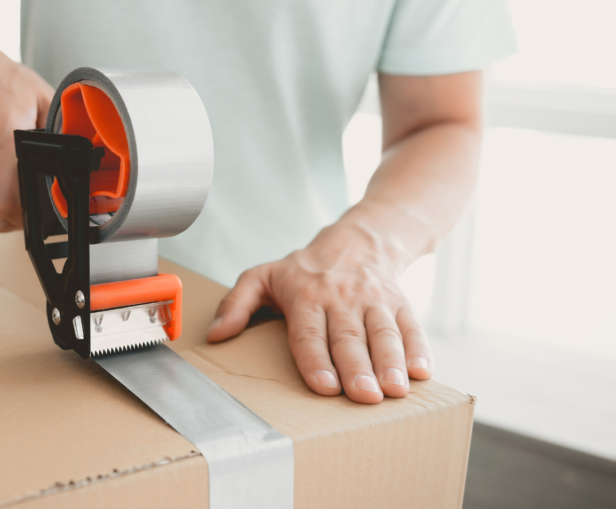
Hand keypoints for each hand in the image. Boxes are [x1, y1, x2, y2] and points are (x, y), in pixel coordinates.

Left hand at [206, 219, 433, 403]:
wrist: (358, 241)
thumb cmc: (303, 270)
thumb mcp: (262, 277)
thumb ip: (236, 304)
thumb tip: (215, 335)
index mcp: (305, 297)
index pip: (309, 333)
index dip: (316, 360)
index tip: (325, 386)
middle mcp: (341, 298)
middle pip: (349, 337)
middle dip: (357, 368)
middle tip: (364, 396)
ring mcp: (374, 300)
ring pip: (383, 332)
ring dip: (391, 362)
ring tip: (396, 389)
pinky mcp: (400, 303)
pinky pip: (411, 325)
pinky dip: (419, 348)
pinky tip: (422, 371)